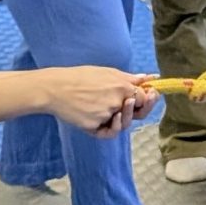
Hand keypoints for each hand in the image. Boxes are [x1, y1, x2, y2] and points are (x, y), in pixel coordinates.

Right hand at [39, 66, 157, 135]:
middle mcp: (116, 101)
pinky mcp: (93, 126)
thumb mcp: (107, 72)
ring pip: (122, 123)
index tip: (147, 96)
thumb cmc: (80, 77)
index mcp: (121, 86)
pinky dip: (110, 128)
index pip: (143, 97)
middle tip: (132, 105)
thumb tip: (151, 77)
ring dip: (122, 118)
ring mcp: (105, 115)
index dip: (147, 98)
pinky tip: (108, 120)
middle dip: (139, 109)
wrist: (54, 88)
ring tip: (115, 110)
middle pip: (136, 112)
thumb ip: (130, 78)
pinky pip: (108, 132)